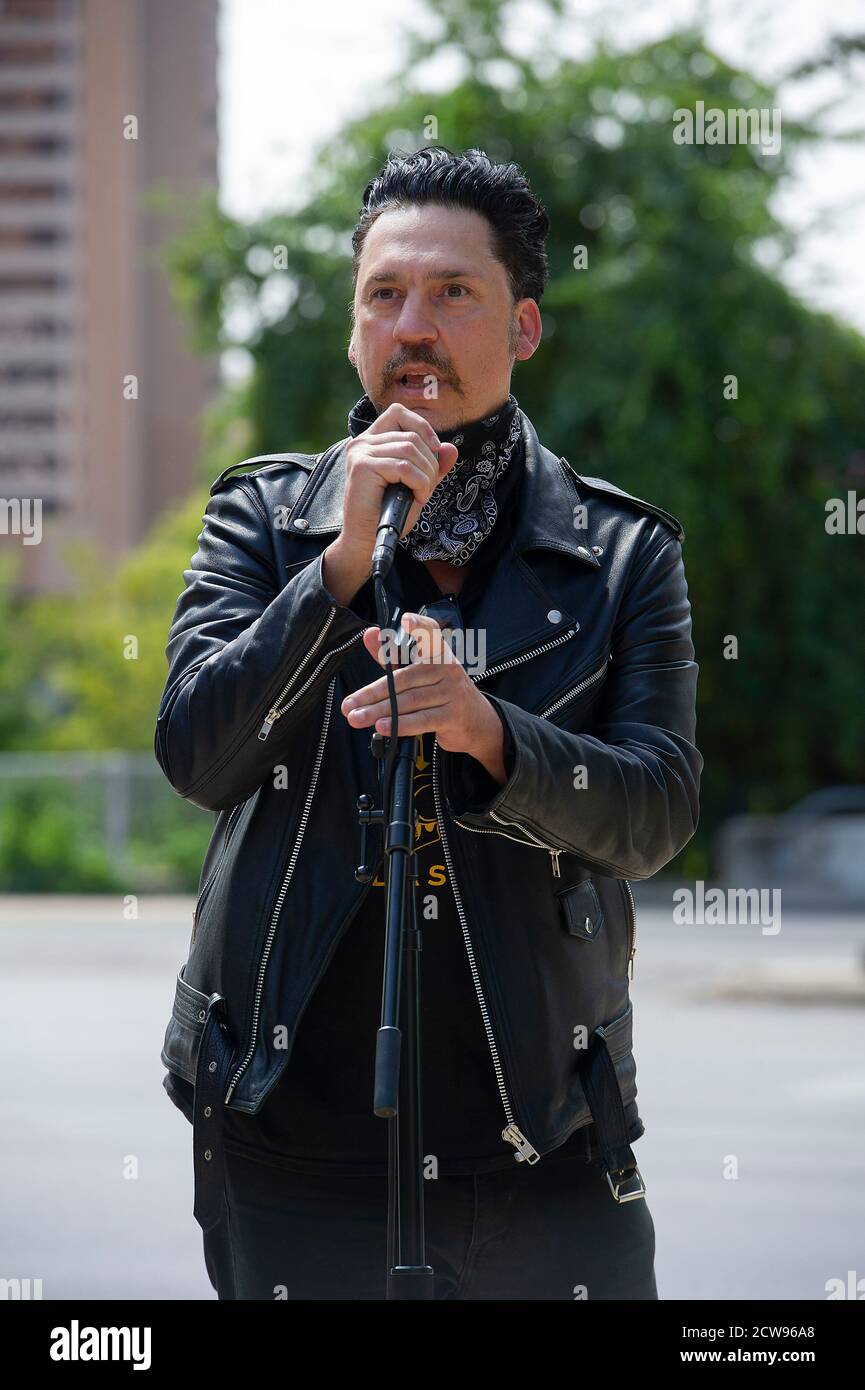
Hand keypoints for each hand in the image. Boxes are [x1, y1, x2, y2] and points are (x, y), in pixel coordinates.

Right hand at [337, 404, 458, 570]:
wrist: (367, 540)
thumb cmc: (389, 513)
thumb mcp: (417, 485)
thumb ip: (433, 466)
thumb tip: (451, 449)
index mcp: (372, 440)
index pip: (399, 413)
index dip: (422, 427)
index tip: (434, 450)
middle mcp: (362, 442)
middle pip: (411, 435)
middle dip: (430, 462)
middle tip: (427, 487)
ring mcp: (361, 452)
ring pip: (410, 449)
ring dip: (426, 475)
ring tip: (421, 494)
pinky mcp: (362, 466)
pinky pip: (404, 467)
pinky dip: (419, 483)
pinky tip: (416, 498)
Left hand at [340, 612, 505, 778]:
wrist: (480, 723)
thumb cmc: (444, 694)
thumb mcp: (420, 672)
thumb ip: (392, 655)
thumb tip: (370, 634)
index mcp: (439, 653)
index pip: (430, 633)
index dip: (419, 626)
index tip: (405, 621)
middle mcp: (448, 668)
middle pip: (404, 679)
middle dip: (372, 693)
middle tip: (349, 704)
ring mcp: (452, 692)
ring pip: (409, 701)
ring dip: (379, 711)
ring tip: (357, 718)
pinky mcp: (453, 715)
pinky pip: (422, 719)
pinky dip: (400, 724)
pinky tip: (382, 726)